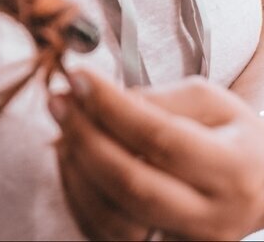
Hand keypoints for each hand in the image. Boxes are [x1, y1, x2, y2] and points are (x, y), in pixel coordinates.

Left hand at [49, 71, 263, 240]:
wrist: (257, 185)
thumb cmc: (229, 134)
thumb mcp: (209, 101)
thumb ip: (159, 98)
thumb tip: (102, 98)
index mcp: (232, 169)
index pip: (158, 137)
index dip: (110, 106)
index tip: (78, 77)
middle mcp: (211, 216)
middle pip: (131, 183)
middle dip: (84, 136)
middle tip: (58, 100)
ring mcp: (183, 241)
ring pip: (112, 217)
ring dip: (75, 166)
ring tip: (62, 126)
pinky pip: (103, 232)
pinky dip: (76, 193)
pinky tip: (69, 156)